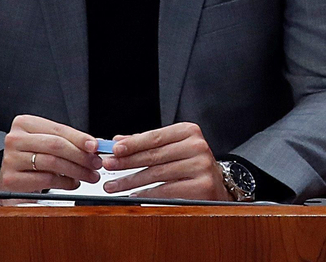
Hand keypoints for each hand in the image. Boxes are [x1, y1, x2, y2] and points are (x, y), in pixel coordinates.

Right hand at [0, 114, 100, 203]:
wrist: (11, 175)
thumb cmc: (32, 156)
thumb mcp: (48, 142)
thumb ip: (69, 141)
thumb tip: (95, 145)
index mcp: (25, 123)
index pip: (58, 129)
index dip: (80, 138)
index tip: (95, 146)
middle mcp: (15, 139)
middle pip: (56, 145)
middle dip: (80, 156)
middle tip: (96, 164)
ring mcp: (11, 159)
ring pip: (52, 163)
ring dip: (76, 170)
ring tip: (88, 175)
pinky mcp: (12, 179)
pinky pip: (45, 180)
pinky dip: (64, 182)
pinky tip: (73, 183)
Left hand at [103, 122, 228, 199]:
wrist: (216, 185)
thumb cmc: (190, 164)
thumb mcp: (172, 147)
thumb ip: (147, 143)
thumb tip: (118, 140)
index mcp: (189, 131)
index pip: (155, 137)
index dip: (133, 143)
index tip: (114, 149)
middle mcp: (197, 146)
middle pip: (154, 155)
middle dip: (127, 162)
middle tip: (108, 166)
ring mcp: (201, 166)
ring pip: (157, 174)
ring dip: (131, 181)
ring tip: (113, 185)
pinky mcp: (202, 186)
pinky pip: (166, 191)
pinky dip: (147, 194)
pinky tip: (133, 195)